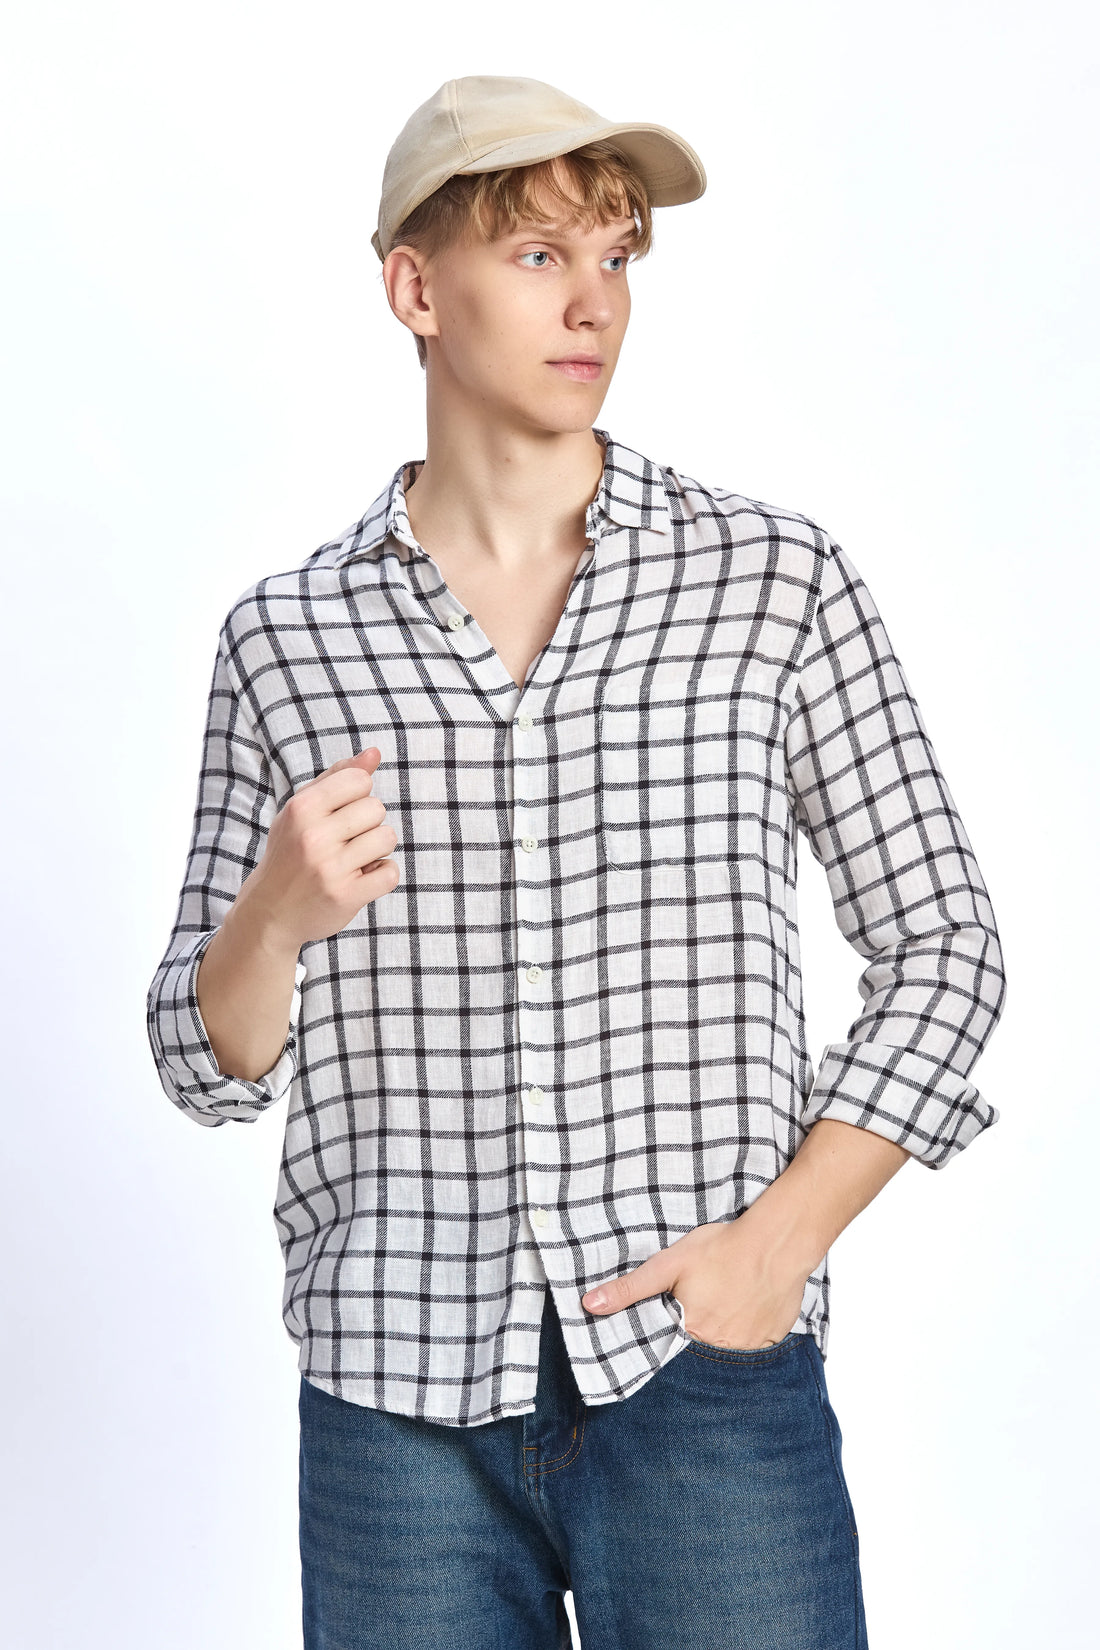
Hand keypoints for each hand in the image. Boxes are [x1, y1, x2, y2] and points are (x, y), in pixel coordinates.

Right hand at [238, 747, 399, 949]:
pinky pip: (390, 872)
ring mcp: (330, 868)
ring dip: (376, 849)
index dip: (358, 796)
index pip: (359, 780)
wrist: (269, 913)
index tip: (342, 813)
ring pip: (387, 838)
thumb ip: (337, 778)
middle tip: (345, 841)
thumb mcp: (302, 810)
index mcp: (301, 809)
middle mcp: (314, 837)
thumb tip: (374, 753)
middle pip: (376, 809)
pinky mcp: (346, 896)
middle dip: (367, 823)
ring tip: (353, 859)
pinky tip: (361, 877)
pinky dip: (381, 874)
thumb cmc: (290, 854)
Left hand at [580, 1214, 808, 1350]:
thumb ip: (630, 1288)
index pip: (669, 1348)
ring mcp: (749, 1349)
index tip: (676, 1318)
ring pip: (727, 1349)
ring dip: (724, 1332)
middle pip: (699, 1349)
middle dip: (698, 1331)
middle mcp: (719, 1349)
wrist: (777, 1242)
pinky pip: (754, 1345)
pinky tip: (748, 1305)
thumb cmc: (722, 1248)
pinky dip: (748, 1330)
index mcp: (690, 1331)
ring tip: (728, 1300)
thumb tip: (589, 1305)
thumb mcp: (669, 1263)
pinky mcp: (772, 1341)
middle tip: (708, 1300)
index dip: (670, 1333)